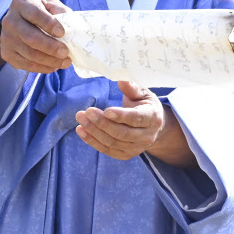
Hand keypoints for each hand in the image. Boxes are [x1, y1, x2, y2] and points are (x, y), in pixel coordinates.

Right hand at [0, 0, 71, 74]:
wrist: (19, 20)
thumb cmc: (40, 11)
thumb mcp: (49, 4)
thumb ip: (60, 10)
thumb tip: (71, 25)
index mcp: (21, 4)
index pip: (34, 14)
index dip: (49, 24)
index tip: (62, 33)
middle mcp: (10, 21)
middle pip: (31, 38)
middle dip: (51, 47)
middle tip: (66, 52)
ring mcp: (6, 39)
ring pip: (30, 54)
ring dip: (50, 61)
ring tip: (65, 62)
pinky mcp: (7, 54)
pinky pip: (26, 65)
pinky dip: (43, 68)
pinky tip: (54, 66)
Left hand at [75, 81, 195, 166]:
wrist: (153, 126)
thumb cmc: (145, 104)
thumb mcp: (143, 93)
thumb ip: (132, 88)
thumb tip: (121, 79)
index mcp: (152, 117)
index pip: (136, 118)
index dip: (121, 116)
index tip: (106, 110)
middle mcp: (146, 136)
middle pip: (122, 132)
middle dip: (102, 123)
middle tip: (87, 112)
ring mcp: (137, 148)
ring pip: (112, 142)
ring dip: (94, 132)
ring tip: (81, 119)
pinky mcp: (126, 154)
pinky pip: (107, 150)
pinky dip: (92, 141)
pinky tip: (81, 131)